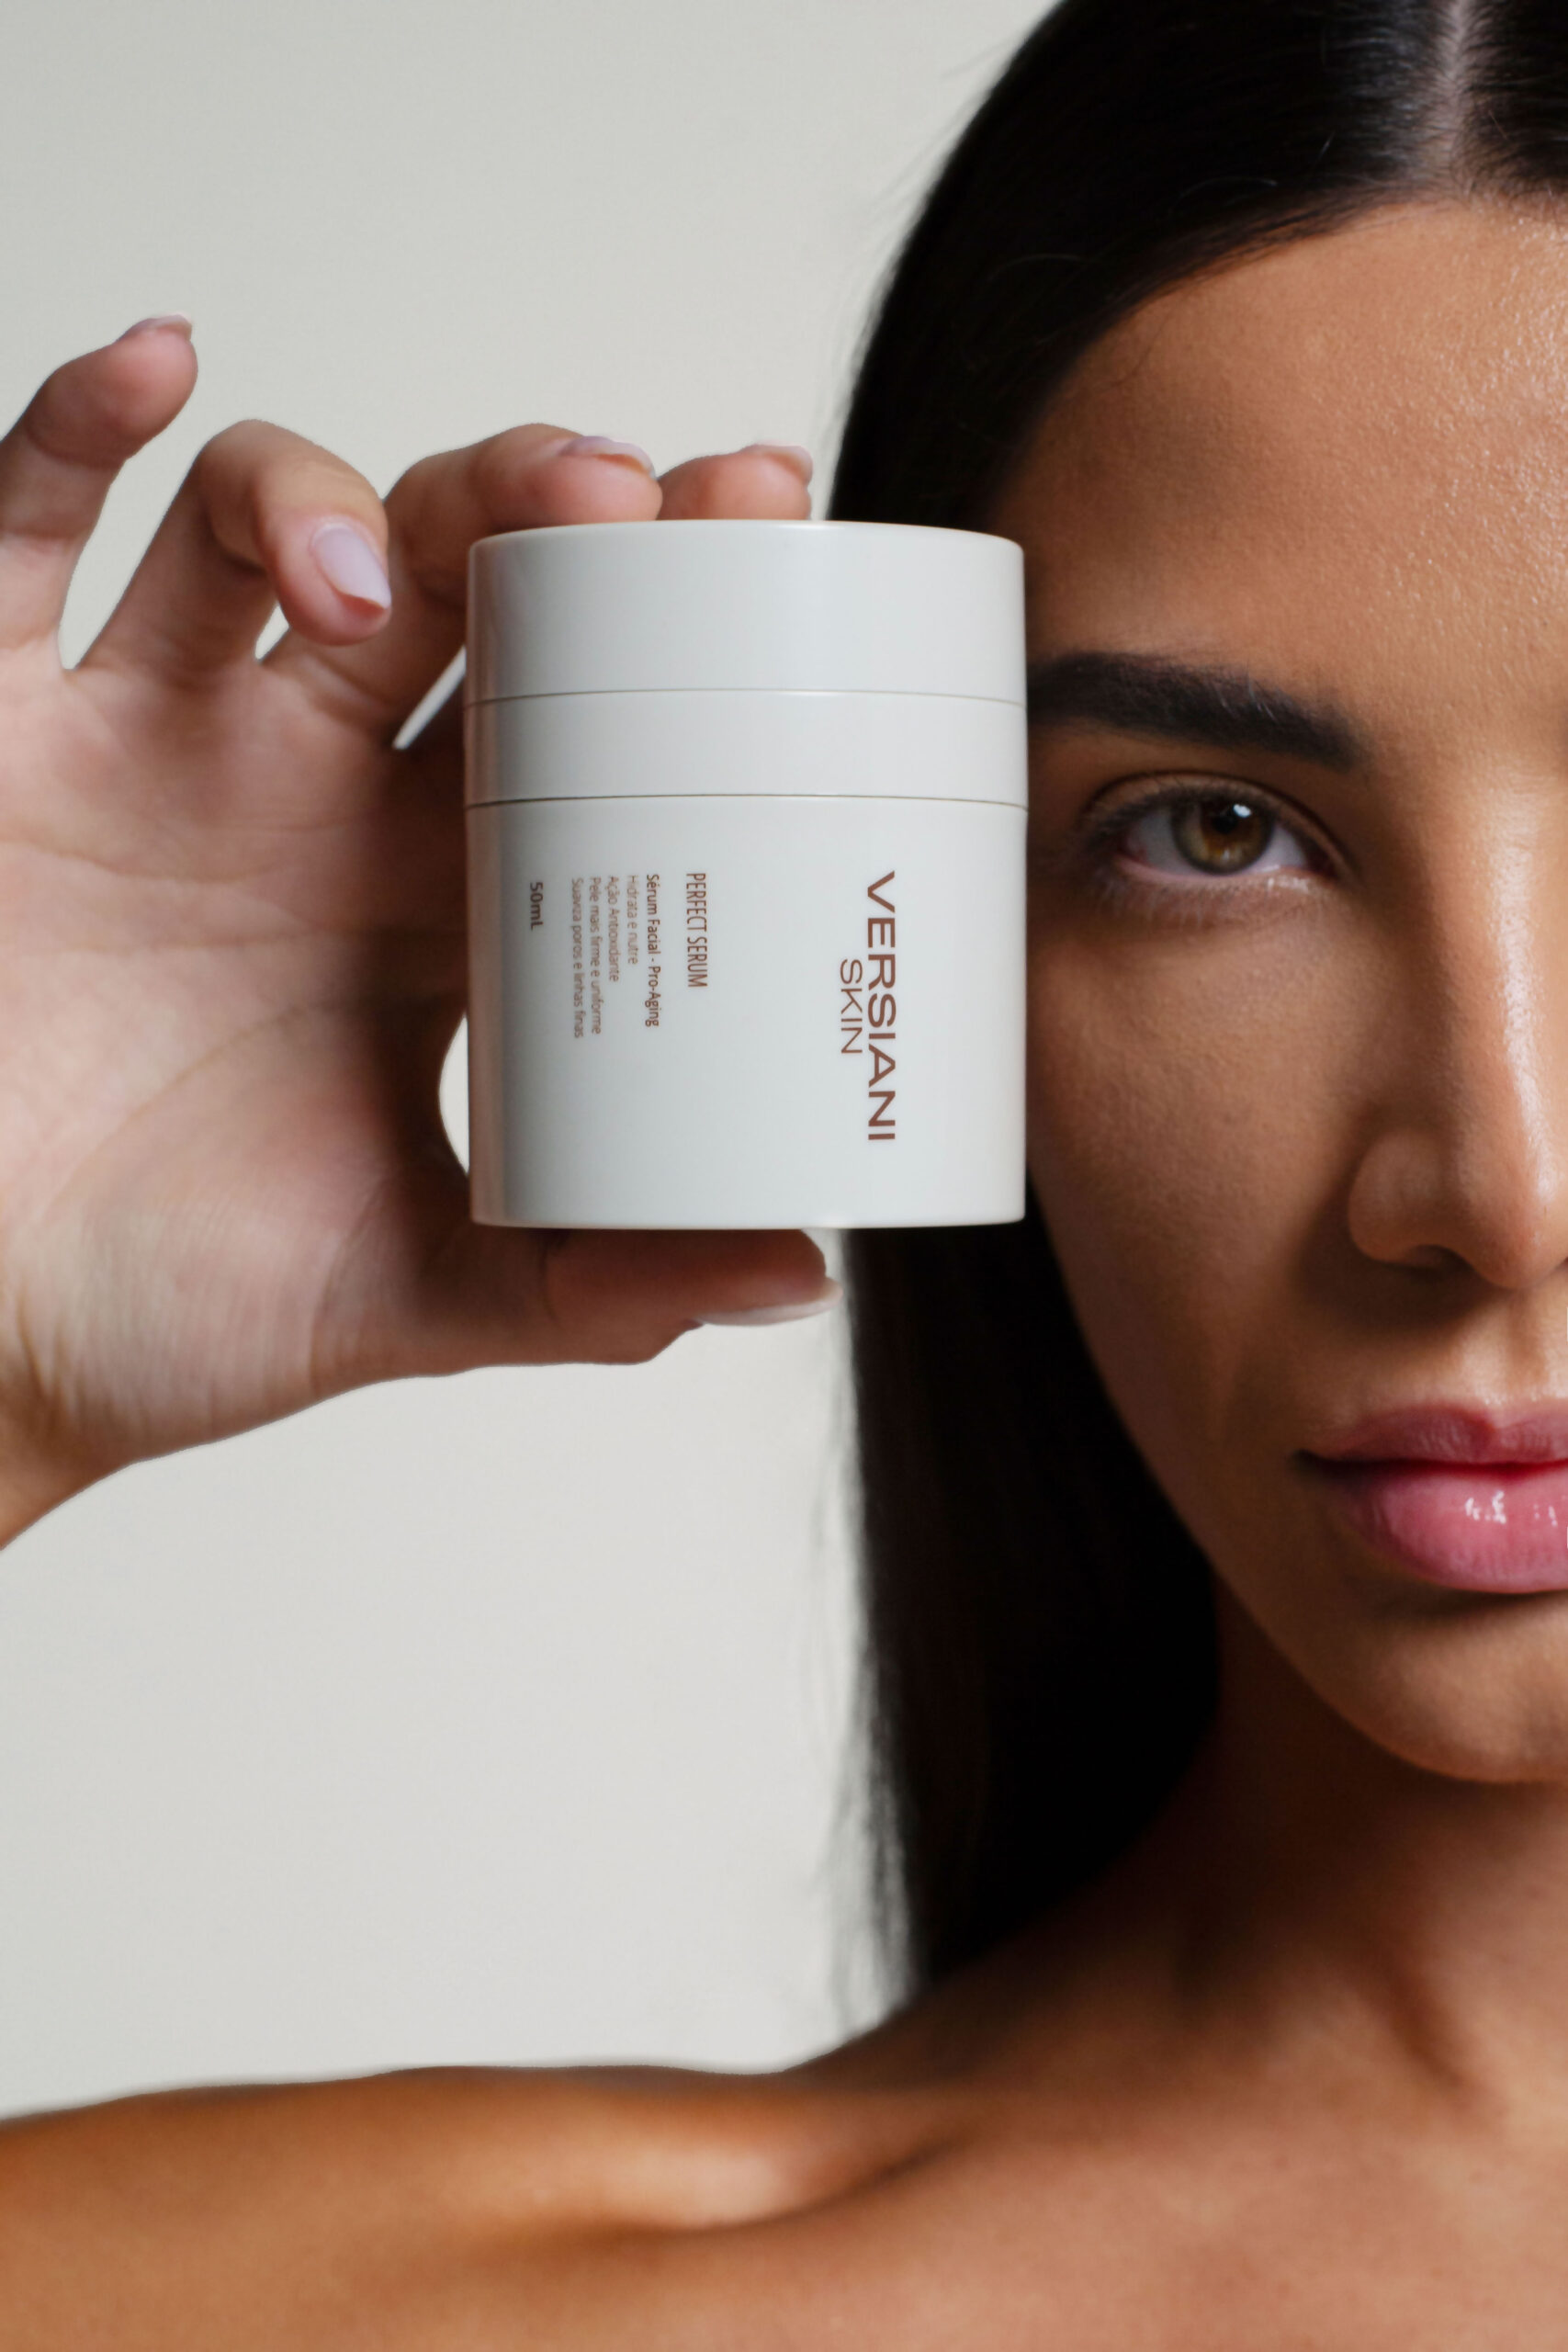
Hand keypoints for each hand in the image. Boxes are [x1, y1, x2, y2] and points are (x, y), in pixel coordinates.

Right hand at [0, 319, 831, 1537]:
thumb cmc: (176, 1305)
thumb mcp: (417, 1292)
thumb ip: (599, 1283)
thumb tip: (803, 1275)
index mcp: (434, 901)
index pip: (580, 707)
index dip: (669, 606)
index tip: (765, 523)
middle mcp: (312, 796)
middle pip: (451, 581)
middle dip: (536, 509)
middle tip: (620, 497)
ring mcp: (159, 746)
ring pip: (262, 528)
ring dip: (328, 497)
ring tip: (362, 585)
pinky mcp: (9, 735)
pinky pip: (27, 539)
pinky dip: (77, 434)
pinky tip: (158, 372)